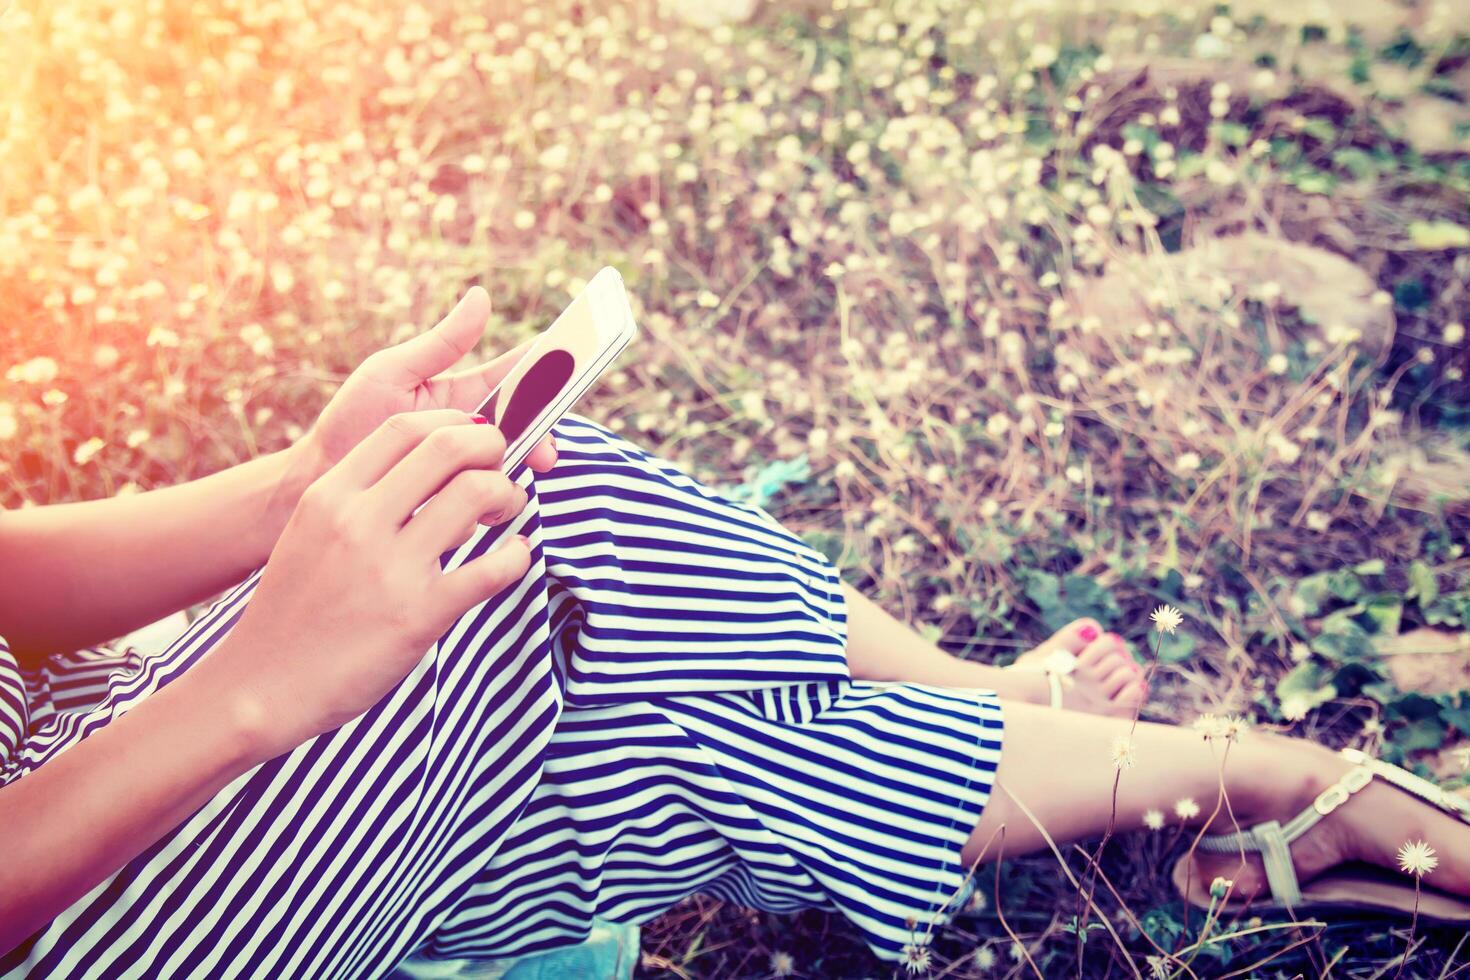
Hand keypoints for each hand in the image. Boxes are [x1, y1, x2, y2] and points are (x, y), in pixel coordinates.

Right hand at [208, 410, 532, 756]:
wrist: (260, 686)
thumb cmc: (292, 610)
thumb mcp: (310, 533)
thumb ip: (355, 499)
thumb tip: (419, 470)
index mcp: (330, 496)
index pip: (404, 426)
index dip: (453, 423)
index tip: (472, 439)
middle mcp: (359, 522)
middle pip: (449, 446)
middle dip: (491, 446)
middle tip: (500, 467)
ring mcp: (390, 568)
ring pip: (477, 493)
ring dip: (508, 494)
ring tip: (508, 509)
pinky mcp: (419, 615)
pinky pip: (492, 568)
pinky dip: (517, 556)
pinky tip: (516, 557)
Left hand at [290, 288, 556, 484]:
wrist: (318, 479)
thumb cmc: (351, 420)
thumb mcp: (394, 372)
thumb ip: (442, 343)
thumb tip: (481, 296)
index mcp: (466, 393)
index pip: (519, 377)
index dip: (550, 370)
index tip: (578, 362)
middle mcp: (474, 429)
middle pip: (529, 424)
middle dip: (545, 431)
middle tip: (549, 446)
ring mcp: (467, 465)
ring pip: (515, 462)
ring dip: (524, 465)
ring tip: (526, 468)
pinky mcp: (458, 500)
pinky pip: (490, 497)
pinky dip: (496, 496)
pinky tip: (492, 498)